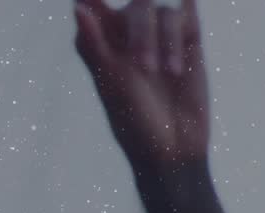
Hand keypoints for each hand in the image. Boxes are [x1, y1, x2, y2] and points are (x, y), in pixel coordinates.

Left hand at [76, 0, 242, 212]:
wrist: (174, 147)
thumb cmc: (134, 121)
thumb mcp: (111, 83)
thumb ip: (95, 43)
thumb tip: (77, 6)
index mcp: (100, 45)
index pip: (91, 5)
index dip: (94, 1)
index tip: (114, 33)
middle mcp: (127, 37)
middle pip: (135, 6)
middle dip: (141, 31)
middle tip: (146, 67)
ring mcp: (158, 37)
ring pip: (160, 10)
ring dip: (164, 40)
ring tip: (168, 74)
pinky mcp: (188, 41)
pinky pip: (185, 13)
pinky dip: (181, 34)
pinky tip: (181, 51)